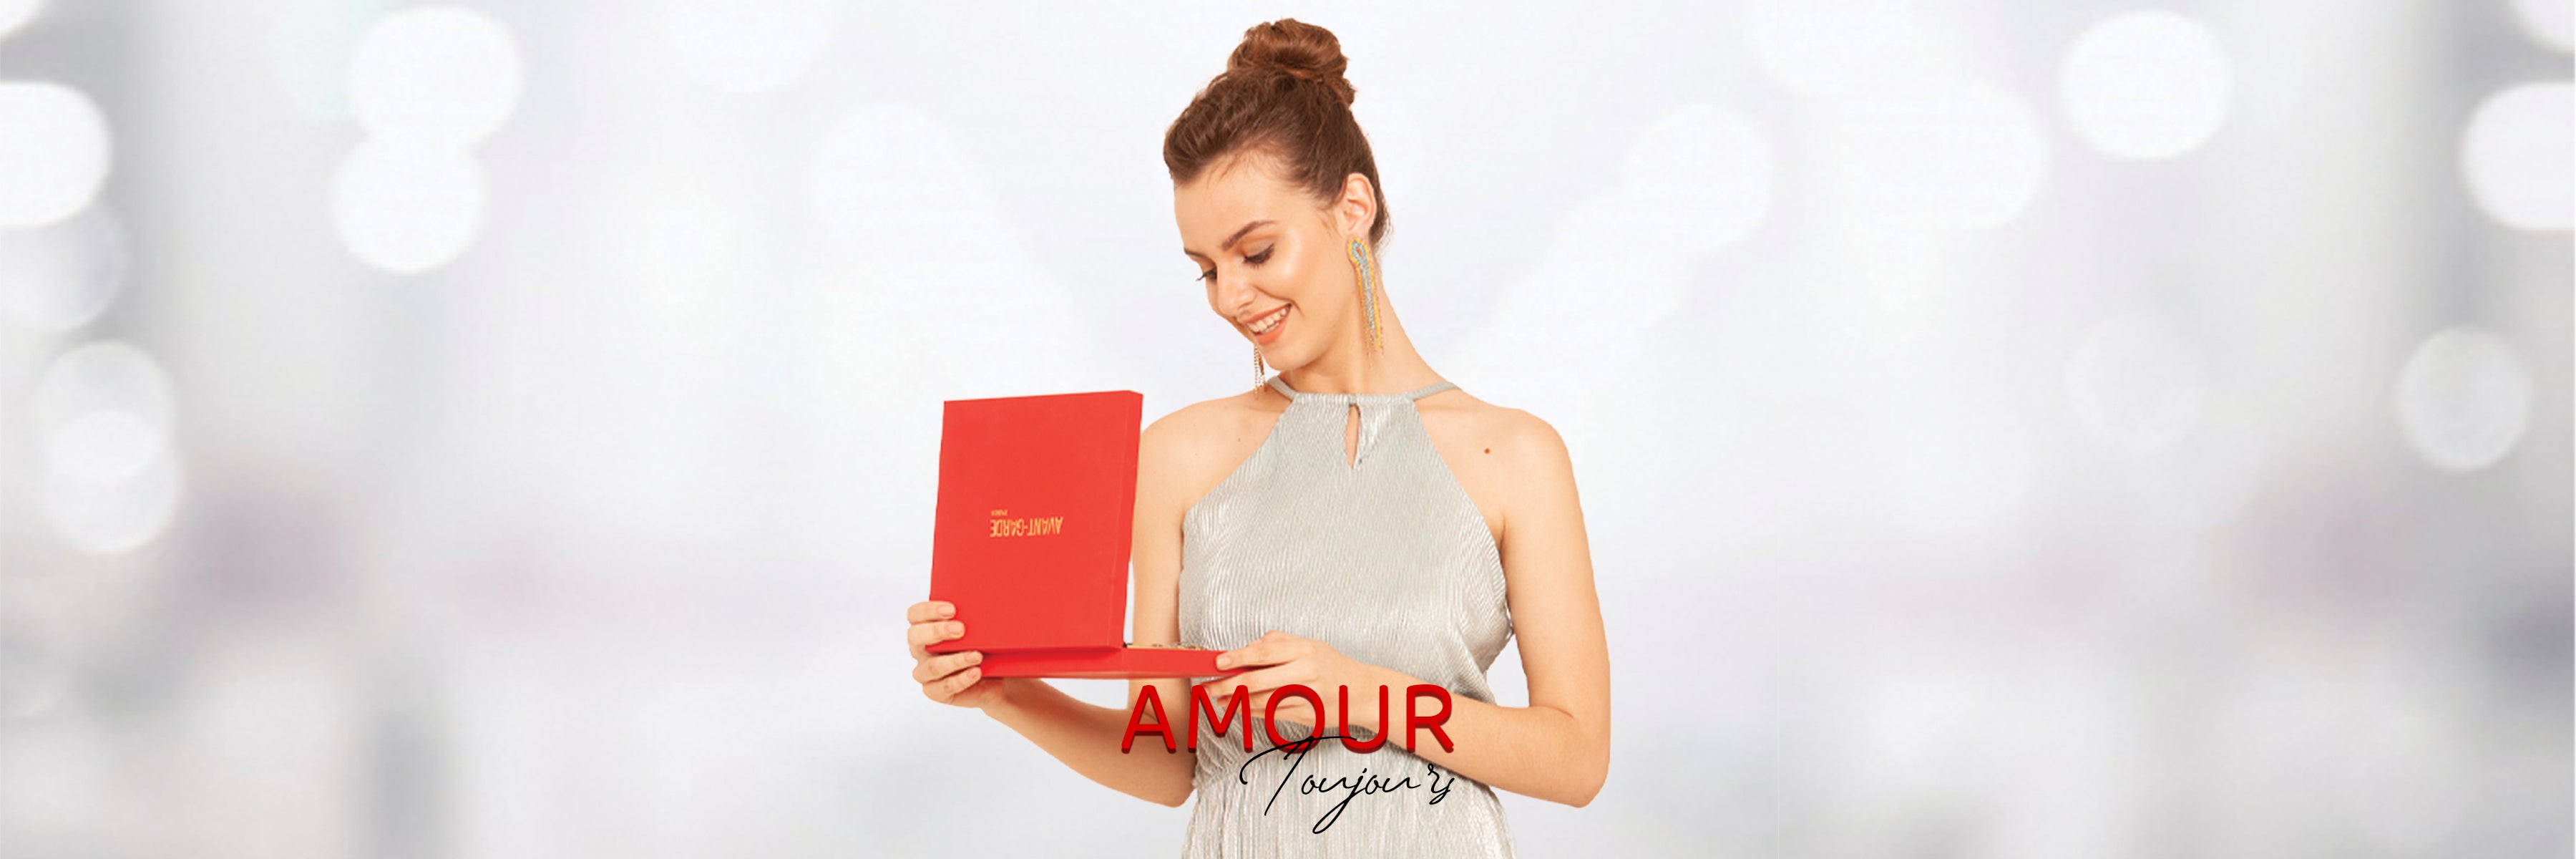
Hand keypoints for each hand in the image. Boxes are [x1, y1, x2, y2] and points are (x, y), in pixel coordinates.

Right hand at [907, 600, 1003, 708]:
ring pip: (932, 666)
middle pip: (915, 637)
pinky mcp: (936, 692)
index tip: (952, 609)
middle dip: (937, 631)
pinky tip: (976, 672)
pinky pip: (945, 687)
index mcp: (925, 629)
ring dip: (955, 660)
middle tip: (960, 629)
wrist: (997, 679)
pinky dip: (961, 679)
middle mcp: (921, 650)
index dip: (928, 610)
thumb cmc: (985, 647)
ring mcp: (926, 673)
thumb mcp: (980, 629)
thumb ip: (975, 615)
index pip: (914, 615)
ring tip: (977, 655)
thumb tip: (992, 597)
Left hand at [1210, 631, 1399, 733]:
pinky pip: (1273, 715)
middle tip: (1206, 688)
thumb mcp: (1310, 645)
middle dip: (1226, 685)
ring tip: (1218, 700)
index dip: (1236, 658)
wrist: (1364, 692)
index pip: (1262, 653)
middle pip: (1256, 681)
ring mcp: (1305, 697)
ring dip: (1235, 703)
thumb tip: (1248, 648)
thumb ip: (1279, 643)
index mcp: (1303, 650)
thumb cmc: (1332, 666)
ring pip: (1261, 701)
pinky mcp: (1307, 716)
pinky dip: (1253, 712)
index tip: (1217, 663)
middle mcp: (1304, 673)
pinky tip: (1241, 709)